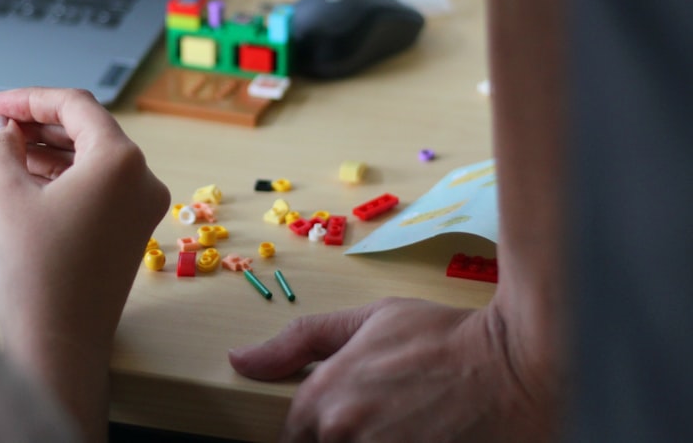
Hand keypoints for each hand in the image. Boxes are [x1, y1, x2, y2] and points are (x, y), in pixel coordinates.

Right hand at [0, 87, 169, 440]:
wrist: (59, 343)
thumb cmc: (34, 270)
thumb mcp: (7, 196)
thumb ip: (2, 148)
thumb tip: (2, 132)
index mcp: (120, 160)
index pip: (75, 107)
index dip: (29, 99)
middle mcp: (142, 179)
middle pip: (88, 131)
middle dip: (38, 125)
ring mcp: (141, 208)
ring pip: (93, 161)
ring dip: (50, 152)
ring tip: (3, 152)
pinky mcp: (131, 232)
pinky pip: (99, 188)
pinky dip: (65, 178)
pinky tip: (27, 179)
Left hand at [229, 298, 557, 442]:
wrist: (513, 365)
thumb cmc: (439, 336)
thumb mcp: (365, 321)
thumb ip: (298, 342)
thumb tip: (239, 359)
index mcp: (324, 402)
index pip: (291, 437)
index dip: (315, 429)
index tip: (345, 419)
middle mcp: (344, 438)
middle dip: (342, 438)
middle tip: (383, 419)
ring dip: (369, 442)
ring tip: (406, 424)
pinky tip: (419, 433)